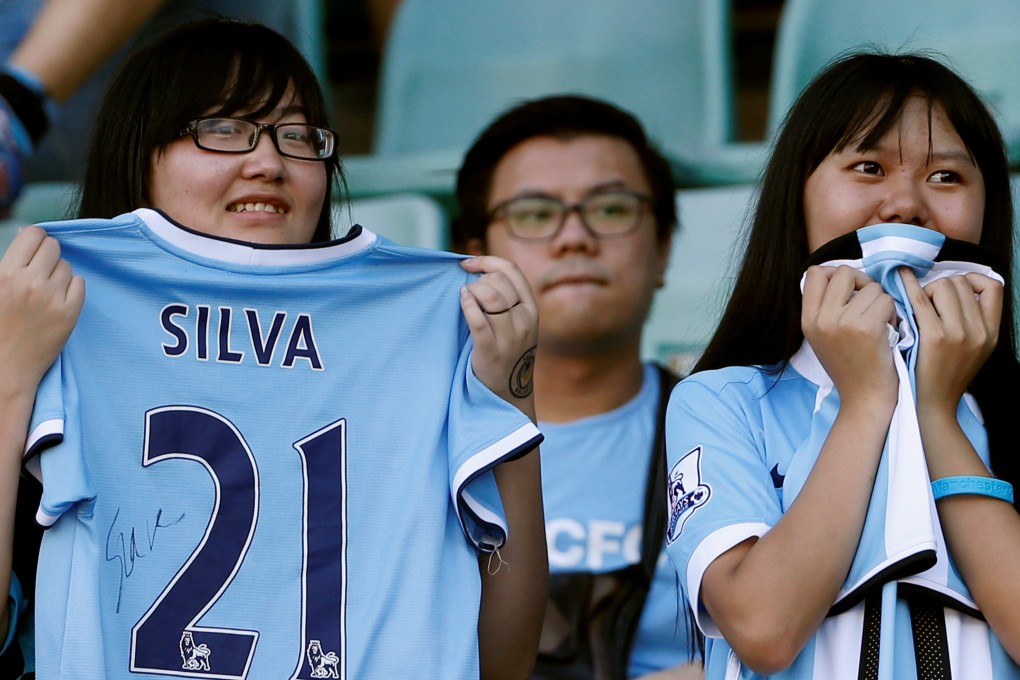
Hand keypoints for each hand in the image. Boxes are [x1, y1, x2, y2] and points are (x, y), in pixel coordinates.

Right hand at [0, 226, 83, 397]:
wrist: (5, 366)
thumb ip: (11, 263)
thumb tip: (28, 233)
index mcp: (6, 273)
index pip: (33, 234)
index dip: (35, 240)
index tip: (34, 250)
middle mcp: (30, 282)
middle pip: (53, 247)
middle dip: (48, 256)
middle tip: (40, 271)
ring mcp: (52, 298)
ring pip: (67, 266)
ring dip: (59, 274)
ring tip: (45, 291)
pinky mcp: (69, 313)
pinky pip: (80, 283)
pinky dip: (72, 288)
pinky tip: (59, 299)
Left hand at [459, 256, 537, 410]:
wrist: (508, 391)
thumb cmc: (506, 350)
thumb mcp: (517, 322)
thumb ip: (505, 298)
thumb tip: (477, 269)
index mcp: (531, 309)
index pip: (511, 271)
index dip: (487, 261)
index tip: (468, 263)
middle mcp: (525, 320)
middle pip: (497, 281)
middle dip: (477, 280)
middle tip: (469, 293)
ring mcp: (510, 336)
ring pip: (488, 296)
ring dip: (471, 292)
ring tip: (465, 300)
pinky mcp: (491, 350)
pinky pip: (478, 319)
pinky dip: (467, 304)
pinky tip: (461, 300)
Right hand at [801, 265, 897, 407]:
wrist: (865, 399)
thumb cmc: (850, 367)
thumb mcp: (824, 337)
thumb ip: (825, 308)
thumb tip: (839, 275)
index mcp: (807, 320)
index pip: (815, 273)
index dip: (835, 275)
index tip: (849, 290)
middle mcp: (820, 319)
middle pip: (843, 272)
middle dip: (862, 283)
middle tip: (870, 303)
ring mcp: (842, 323)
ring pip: (871, 287)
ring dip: (881, 301)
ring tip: (880, 323)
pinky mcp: (866, 328)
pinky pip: (886, 301)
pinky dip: (893, 313)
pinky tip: (889, 331)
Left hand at [900, 267, 999, 414]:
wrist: (933, 406)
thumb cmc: (945, 375)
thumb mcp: (974, 349)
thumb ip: (972, 321)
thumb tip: (956, 288)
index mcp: (991, 332)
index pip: (993, 287)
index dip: (972, 279)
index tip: (954, 288)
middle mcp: (979, 331)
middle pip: (961, 283)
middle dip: (942, 286)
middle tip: (928, 302)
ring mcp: (957, 334)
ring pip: (943, 286)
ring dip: (927, 290)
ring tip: (917, 307)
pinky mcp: (934, 337)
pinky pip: (920, 299)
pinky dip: (907, 286)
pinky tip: (899, 281)